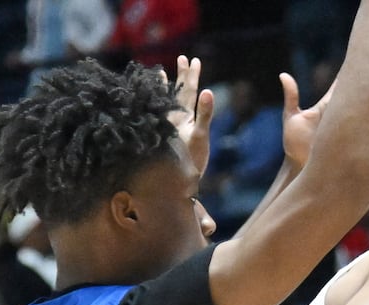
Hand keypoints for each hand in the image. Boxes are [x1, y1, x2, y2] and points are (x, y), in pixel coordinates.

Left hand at [166, 55, 214, 175]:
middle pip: (179, 93)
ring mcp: (171, 128)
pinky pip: (165, 114)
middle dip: (183, 76)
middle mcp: (174, 119)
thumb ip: (204, 114)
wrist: (177, 183)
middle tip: (184, 58)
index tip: (192, 60)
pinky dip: (164, 104)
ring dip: (170, 88)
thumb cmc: (191, 161)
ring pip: (170, 102)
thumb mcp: (200, 136)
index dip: (190, 76)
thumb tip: (207, 91)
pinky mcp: (169, 138)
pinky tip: (161, 103)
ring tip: (162, 73)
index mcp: (181, 116)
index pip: (187, 91)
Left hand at [278, 72, 368, 169]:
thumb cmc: (293, 144)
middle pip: (359, 98)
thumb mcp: (290, 119)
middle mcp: (339, 116)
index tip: (360, 60)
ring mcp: (347, 130)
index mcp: (327, 107)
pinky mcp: (352, 144)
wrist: (300, 169)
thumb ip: (291, 97)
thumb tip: (284, 75)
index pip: (341, 88)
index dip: (349, 76)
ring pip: (367, 116)